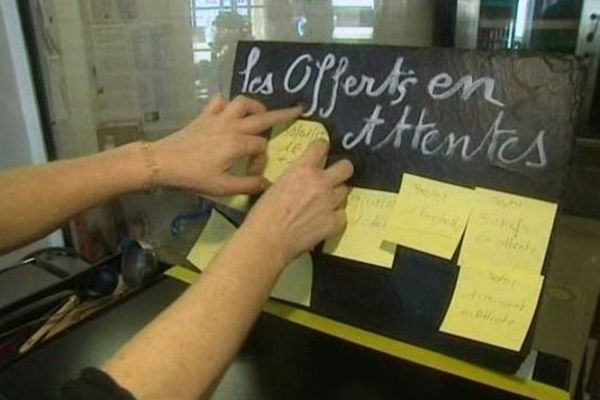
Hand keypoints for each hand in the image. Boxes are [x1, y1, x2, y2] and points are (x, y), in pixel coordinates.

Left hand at [152, 95, 301, 195]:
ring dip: (256, 106)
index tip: (253, 173)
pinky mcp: (204, 115)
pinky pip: (220, 101)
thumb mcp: (223, 187)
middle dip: (283, 114)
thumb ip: (249, 185)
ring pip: (243, 102)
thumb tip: (268, 185)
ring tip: (262, 113)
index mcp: (238, 144)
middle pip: (263, 116)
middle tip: (299, 109)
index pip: (262, 147)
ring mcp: (218, 118)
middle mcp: (232, 126)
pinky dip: (229, 103)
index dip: (262, 160)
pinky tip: (230, 112)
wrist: (162, 162)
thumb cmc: (193, 177)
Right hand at [242, 140, 353, 264]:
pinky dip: (335, 216)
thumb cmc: (263, 213)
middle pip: (346, 167)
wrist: (267, 240)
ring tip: (324, 203)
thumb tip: (302, 179)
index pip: (321, 146)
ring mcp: (330, 202)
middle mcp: (321, 182)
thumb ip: (294, 178)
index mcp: (302, 169)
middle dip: (341, 170)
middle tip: (333, 177)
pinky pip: (342, 214)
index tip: (321, 152)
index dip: (321, 148)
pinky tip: (324, 220)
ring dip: (335, 195)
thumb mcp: (276, 185)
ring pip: (344, 191)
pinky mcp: (335, 222)